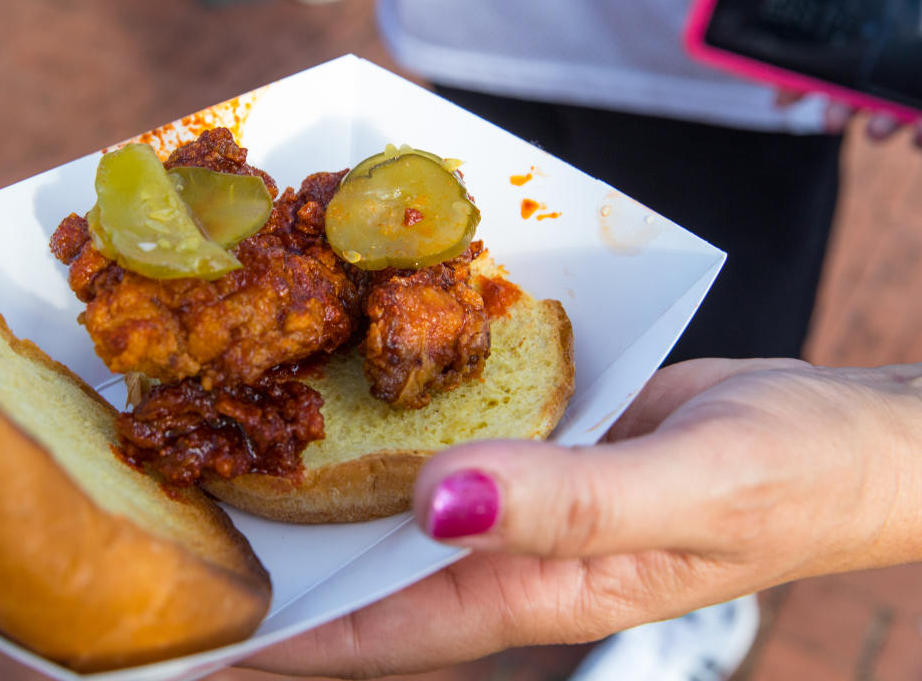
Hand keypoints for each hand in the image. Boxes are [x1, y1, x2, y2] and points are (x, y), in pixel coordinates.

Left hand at [245, 358, 921, 677]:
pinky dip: (390, 420)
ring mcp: (518, 498)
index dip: (282, 642)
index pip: (381, 631)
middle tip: (173, 540)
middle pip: (369, 578)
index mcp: (535, 589)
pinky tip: (338, 383)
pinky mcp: (536, 442)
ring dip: (317, 494)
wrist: (852, 435)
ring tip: (223, 456)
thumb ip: (570, 505)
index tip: (187, 639)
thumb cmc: (794, 477)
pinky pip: (446, 438)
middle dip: (275, 572)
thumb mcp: (690, 492)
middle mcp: (509, 552)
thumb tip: (436, 504)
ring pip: (398, 506)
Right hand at [778, 0, 921, 145]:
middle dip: (834, 105)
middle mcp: (914, 41)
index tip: (782, 86)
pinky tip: (915, 138)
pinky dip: (919, 134)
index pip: (841, 36)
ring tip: (875, 129)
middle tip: (825, 118)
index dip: (804, 64)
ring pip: (893, 107)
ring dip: (876, 123)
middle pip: (858, 79)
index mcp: (901, 4)